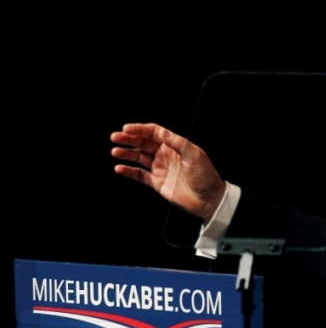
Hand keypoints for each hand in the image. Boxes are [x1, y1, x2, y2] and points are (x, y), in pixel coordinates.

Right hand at [111, 124, 225, 223]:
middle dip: (129, 139)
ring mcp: (160, 168)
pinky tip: (119, 168)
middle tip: (114, 137)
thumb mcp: (194, 155)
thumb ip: (177, 143)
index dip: (140, 129)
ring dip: (126, 154)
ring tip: (115, 151)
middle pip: (143, 143)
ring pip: (139, 157)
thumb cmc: (205, 175)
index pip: (154, 133)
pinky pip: (139, 175)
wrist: (209, 199)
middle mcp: (165, 154)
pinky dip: (129, 171)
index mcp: (175, 145)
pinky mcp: (157, 182)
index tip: (126, 128)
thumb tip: (160, 131)